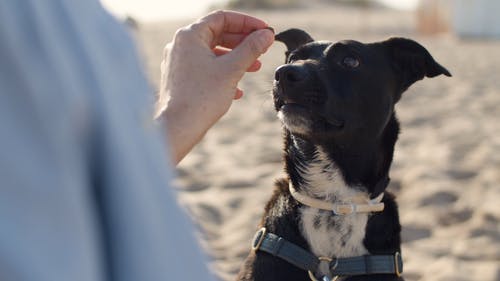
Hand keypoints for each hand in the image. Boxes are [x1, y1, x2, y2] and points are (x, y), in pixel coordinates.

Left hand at [157, 10, 274, 163]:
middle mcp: (180, 46)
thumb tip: (267, 34)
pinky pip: (205, 69)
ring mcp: (178, 63)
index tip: (264, 31)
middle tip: (262, 48)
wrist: (178, 127)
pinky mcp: (179, 80)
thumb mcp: (232, 69)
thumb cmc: (202, 98)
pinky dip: (223, 74)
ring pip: (212, 53)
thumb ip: (251, 48)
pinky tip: (237, 90)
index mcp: (190, 36)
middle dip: (243, 42)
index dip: (247, 22)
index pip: (222, 18)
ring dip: (235, 59)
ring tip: (254, 67)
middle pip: (217, 34)